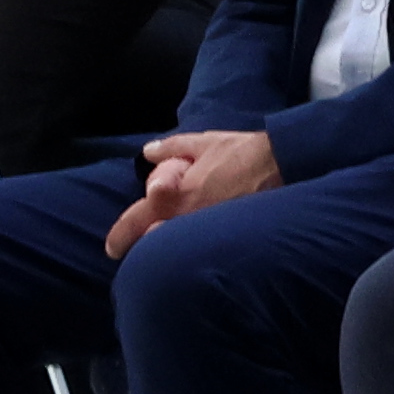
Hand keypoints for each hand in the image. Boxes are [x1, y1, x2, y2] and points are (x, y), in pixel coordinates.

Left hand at [104, 128, 280, 256]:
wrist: (282, 166)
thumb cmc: (241, 153)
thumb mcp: (204, 142)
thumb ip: (172, 148)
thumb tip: (149, 152)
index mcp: (176, 197)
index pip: (137, 220)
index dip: (120, 236)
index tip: (111, 248)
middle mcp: (187, 221)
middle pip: (155, 245)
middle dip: (147, 246)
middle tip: (145, 246)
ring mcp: (208, 234)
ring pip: (177, 250)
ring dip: (170, 249)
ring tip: (173, 248)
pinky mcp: (228, 242)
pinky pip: (201, 250)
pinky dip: (195, 250)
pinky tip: (201, 249)